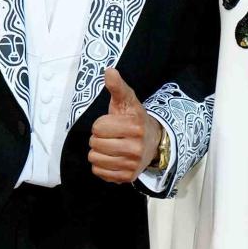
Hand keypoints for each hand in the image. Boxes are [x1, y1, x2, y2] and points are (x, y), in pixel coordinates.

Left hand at [88, 68, 161, 182]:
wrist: (153, 142)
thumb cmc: (134, 119)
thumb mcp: (127, 100)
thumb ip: (117, 86)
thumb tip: (109, 70)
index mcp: (134, 127)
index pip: (97, 127)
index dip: (101, 124)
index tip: (112, 123)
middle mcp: (135, 148)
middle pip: (95, 143)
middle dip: (98, 137)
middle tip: (111, 135)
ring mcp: (131, 165)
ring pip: (94, 158)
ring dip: (98, 151)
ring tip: (110, 146)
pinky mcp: (127, 178)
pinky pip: (98, 172)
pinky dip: (101, 164)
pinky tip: (111, 158)